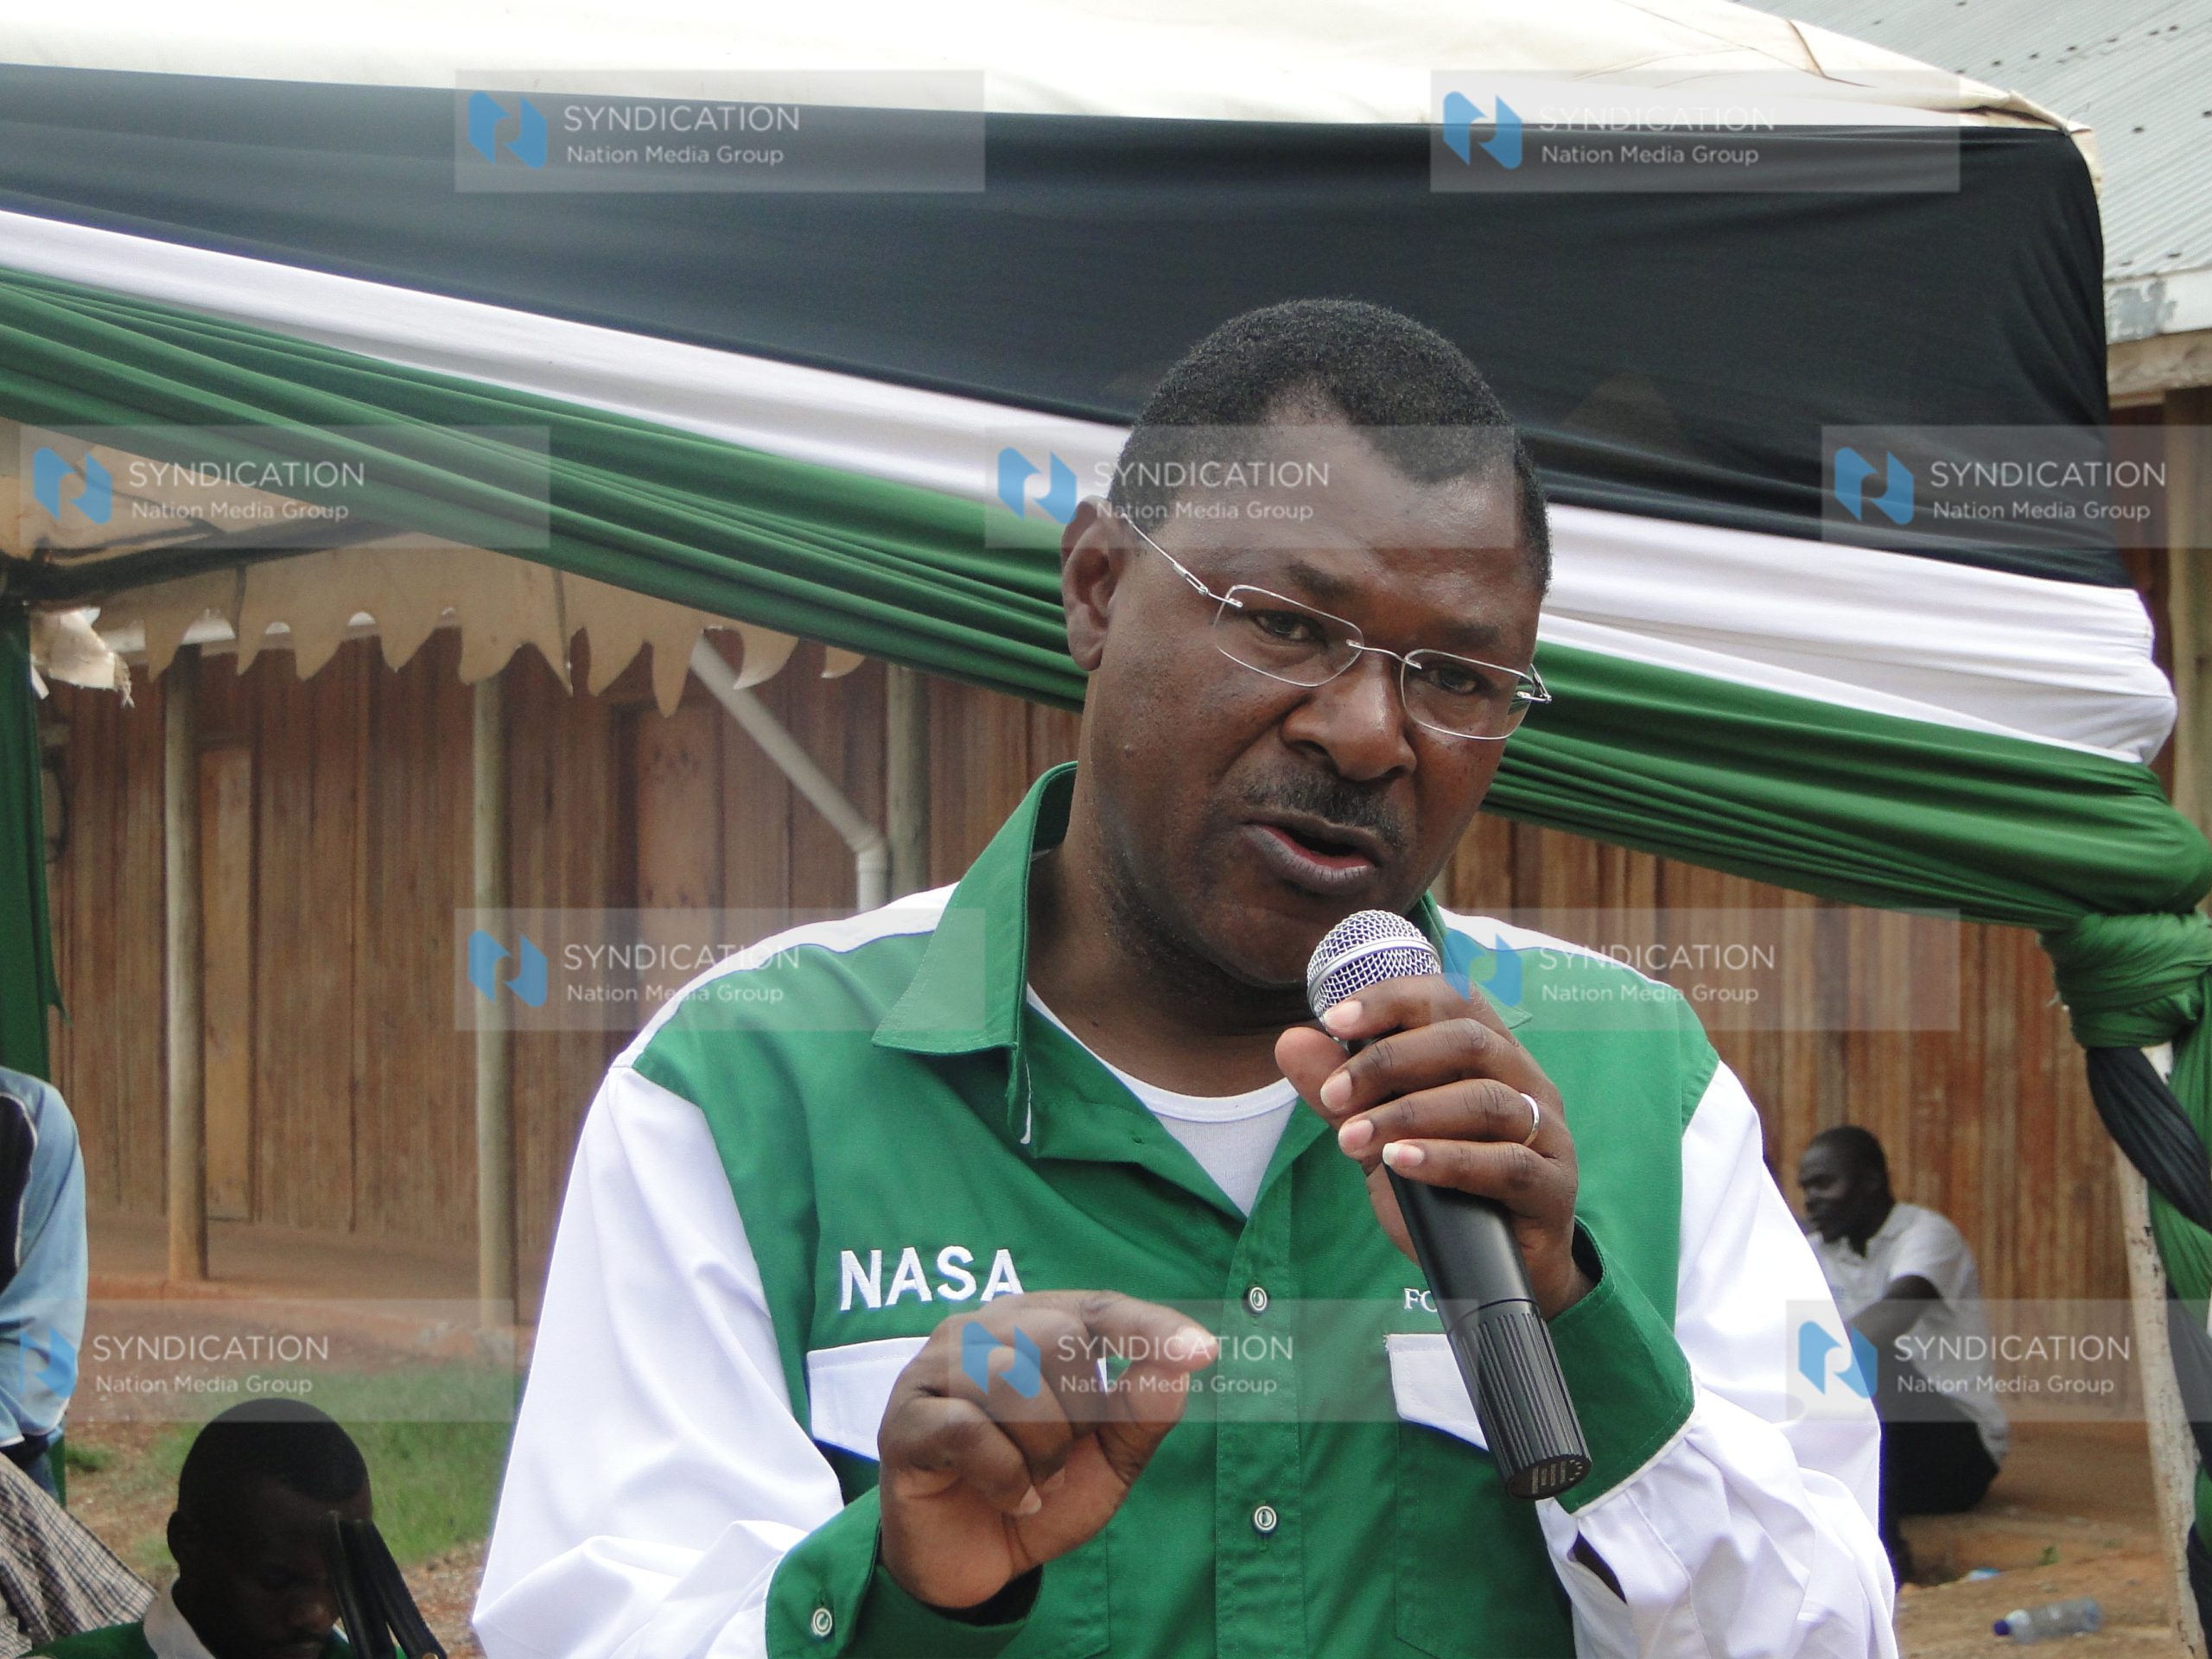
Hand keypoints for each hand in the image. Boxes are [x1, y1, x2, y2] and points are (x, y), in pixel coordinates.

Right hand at [877, 1291, 1217, 1610]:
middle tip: (1063, 1459)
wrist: (971, 1562)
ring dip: (1042, 1451)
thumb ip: (1142, 1411)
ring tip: (1035, 1481)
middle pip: (1056, 1340)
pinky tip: (1010, 1498)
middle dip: (1080, 1415)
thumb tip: (1182, 1364)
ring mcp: (934, 1369)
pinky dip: (1006, 1476)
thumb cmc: (1040, 1491)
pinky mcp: (903, 1421)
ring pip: (1011, 1383)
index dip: (1151, 1329)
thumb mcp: (1108, 1459)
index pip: (1100, 1308)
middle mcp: (981, 1331)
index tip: (1203, 1352)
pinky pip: (969, 1431)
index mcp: (1035, 1324)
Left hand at [1275, 974, 1591, 1320]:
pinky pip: (1506, 1163)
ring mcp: (1546, 1133)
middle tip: (1335, 1097)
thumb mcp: (1382, 1138)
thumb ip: (1344, 1093)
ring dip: (1408, 1114)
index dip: (1394, 999)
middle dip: (1389, 1061)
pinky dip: (1447, 1159)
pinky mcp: (1552, 1187)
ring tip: (1352, 1138)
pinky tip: (1400, 1162)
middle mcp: (1525, 1082)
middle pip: (1466, 1041)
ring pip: (1484, 1099)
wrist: (1498, 1271)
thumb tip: (1291, 1041)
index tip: (1334, 1019)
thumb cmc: (1445, 1191)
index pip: (1451, 999)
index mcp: (1490, 1055)